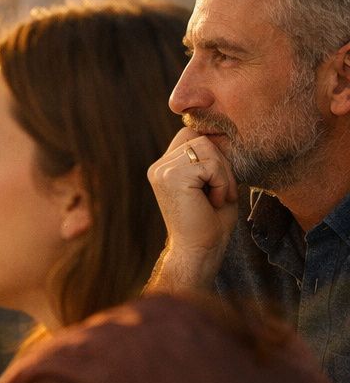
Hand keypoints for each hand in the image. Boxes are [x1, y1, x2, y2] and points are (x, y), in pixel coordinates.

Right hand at [146, 127, 239, 289]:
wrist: (199, 251)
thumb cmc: (210, 222)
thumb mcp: (211, 183)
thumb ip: (210, 159)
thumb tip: (222, 132)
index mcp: (164, 167)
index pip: (191, 135)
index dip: (212, 154)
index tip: (216, 185)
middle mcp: (159, 167)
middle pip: (200, 138)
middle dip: (221, 163)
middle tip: (221, 193)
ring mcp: (162, 171)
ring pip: (207, 148)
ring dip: (223, 174)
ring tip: (217, 198)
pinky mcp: (171, 177)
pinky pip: (210, 165)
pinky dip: (222, 183)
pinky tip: (214, 202)